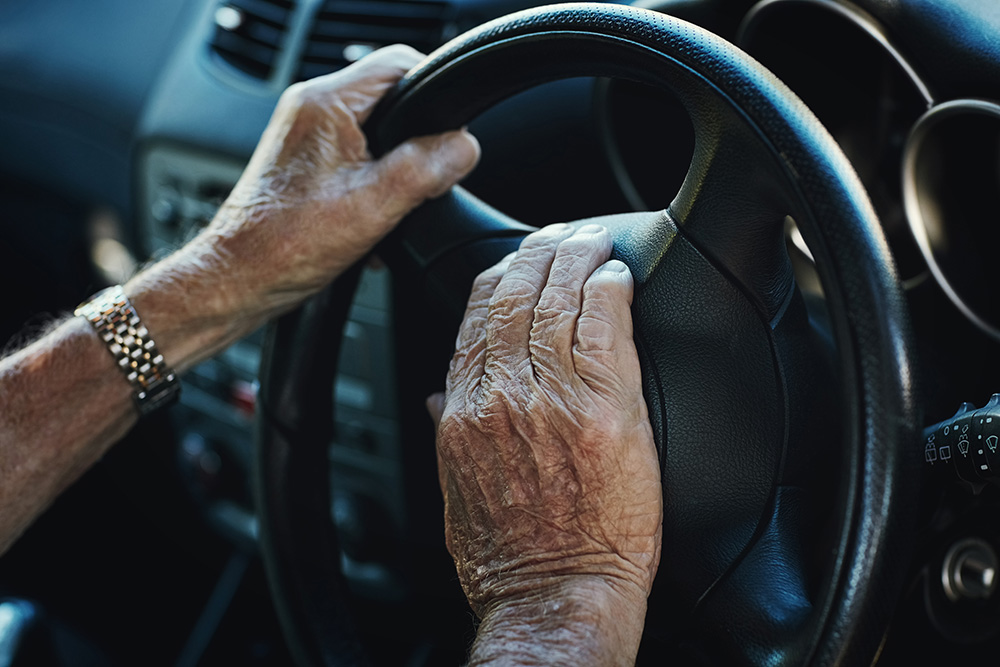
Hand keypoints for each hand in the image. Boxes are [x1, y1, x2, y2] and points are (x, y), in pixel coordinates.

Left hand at [126, 45, 479, 368]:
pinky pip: (360, 157)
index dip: (436, 97)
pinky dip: (376, 185)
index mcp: (325, 103)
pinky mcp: (307, 162)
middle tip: (418, 182)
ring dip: (396, 170)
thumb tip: (465, 146)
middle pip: (393, 100)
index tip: (447, 139)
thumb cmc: (285, 245)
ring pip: (379, 133)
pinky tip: (373, 219)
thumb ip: (426, 168)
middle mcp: (311, 109)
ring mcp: (308, 136)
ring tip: (389, 205)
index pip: (401, 64)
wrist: (239, 279)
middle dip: (418, 142)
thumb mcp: (375, 206)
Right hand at [429, 223, 661, 664]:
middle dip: (540, 252)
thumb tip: (442, 396)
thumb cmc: (508, 558)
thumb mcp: (455, 491)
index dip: (500, 275)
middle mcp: (502, 396)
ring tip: (593, 240)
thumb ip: (450, 430)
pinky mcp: (605, 412)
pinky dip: (609, 292)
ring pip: (559, 302)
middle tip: (561, 234)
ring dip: (578, 259)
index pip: (476, 317)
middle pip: (516, 295)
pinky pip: (605, 328)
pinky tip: (616, 276)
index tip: (518, 260)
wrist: (554, 598)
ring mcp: (552, 400)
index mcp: (464, 411)